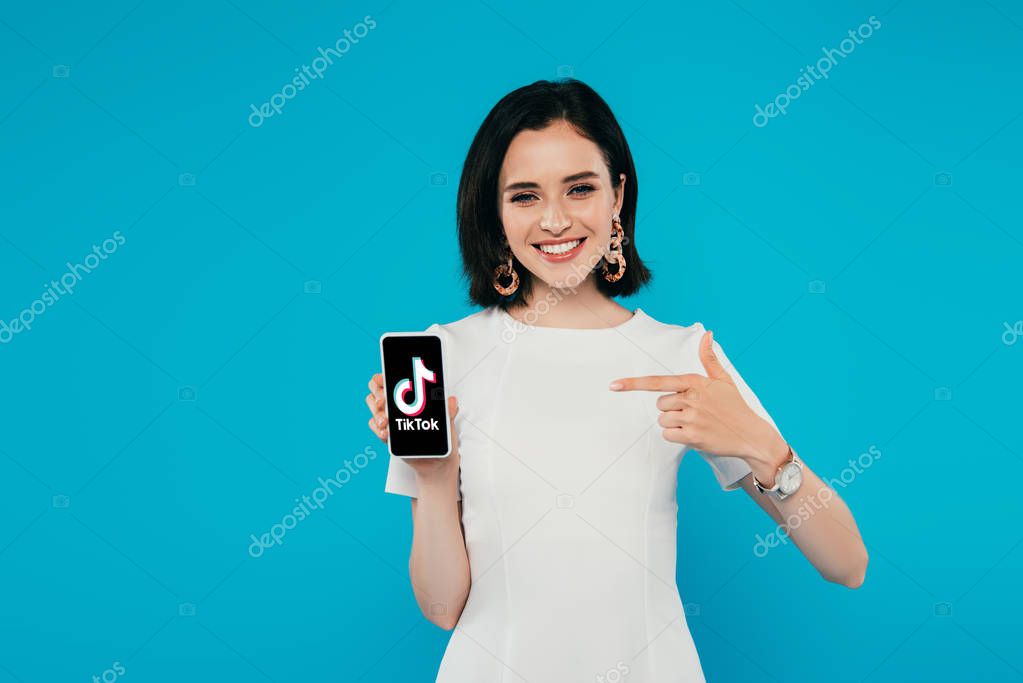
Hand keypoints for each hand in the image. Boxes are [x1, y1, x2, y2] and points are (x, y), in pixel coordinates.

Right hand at [366, 373, 460, 483]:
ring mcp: (390, 420)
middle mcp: (398, 406)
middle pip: (377, 391)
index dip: (383, 377)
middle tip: (383, 401)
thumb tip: (451, 400)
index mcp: (411, 397)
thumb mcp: (448, 424)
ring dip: (376, 412)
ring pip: (373, 408)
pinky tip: (386, 433)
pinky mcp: (387, 434)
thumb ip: (448, 412)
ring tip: (386, 420)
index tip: (382, 379)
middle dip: (378, 394)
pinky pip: (374, 426)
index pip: (391, 380)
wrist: (437, 462)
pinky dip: (377, 428)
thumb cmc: (442, 440)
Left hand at [608, 330, 785, 467]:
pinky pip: (668, 435)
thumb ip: (709, 358)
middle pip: (659, 404)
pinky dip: (677, 436)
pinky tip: (694, 434)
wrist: (751, 435)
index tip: (613, 385)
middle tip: (692, 412)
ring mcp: (691, 418)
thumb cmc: (735, 407)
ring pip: (662, 420)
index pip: (658, 382)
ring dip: (674, 423)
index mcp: (694, 382)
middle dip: (671, 408)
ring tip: (695, 423)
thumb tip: (707, 334)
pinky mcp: (692, 436)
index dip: (633, 384)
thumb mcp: (723, 380)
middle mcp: (691, 398)